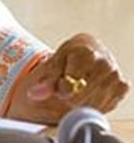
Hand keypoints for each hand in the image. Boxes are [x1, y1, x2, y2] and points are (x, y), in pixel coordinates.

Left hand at [7, 33, 129, 123]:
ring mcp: (115, 76)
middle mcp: (104, 63)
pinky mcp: (122, 87)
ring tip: (79, 86)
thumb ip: (45, 79)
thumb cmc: (71, 56)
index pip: (69, 85)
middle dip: (69, 96)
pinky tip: (90, 91)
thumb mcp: (54, 62)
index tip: (61, 82)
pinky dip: (93, 104)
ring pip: (91, 105)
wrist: (92, 50)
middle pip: (79, 97)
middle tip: (69, 85)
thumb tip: (34, 94)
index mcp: (85, 53)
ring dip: (80, 101)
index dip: (60, 88)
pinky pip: (103, 106)